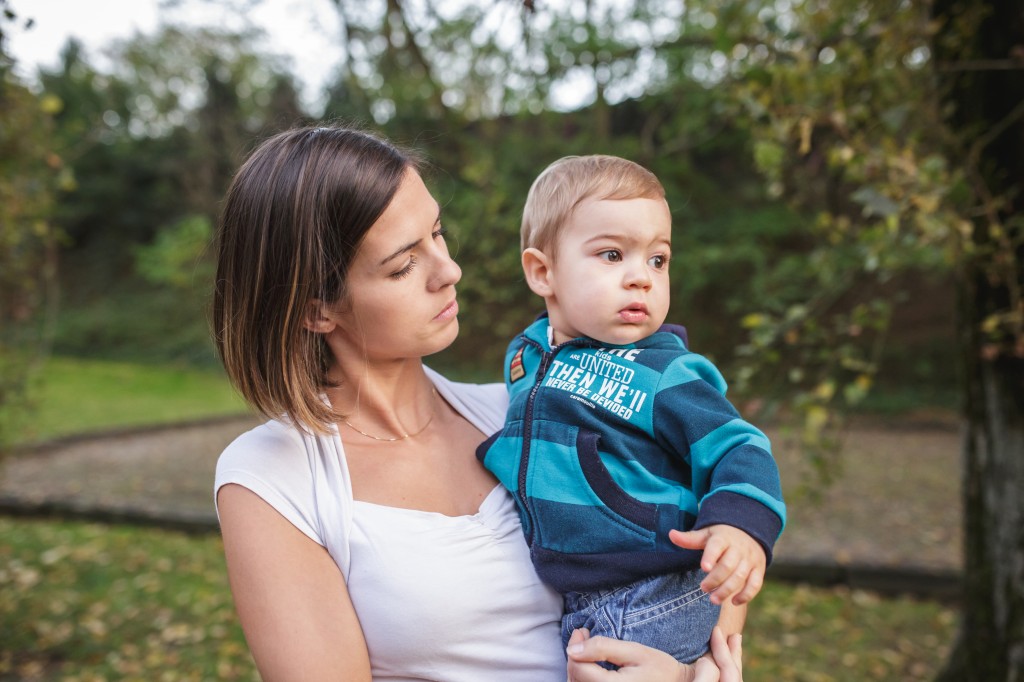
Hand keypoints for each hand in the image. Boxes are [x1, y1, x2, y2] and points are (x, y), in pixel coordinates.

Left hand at [565, 626, 742, 681]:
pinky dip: (584, 678)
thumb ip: (602, 648)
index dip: (575, 646)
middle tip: (583, 635)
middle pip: (574, 678)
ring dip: (577, 667)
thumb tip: (573, 647)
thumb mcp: (635, 651)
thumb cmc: (660, 669)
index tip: (582, 630)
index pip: (578, 669)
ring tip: (587, 650)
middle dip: (575, 656)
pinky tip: (591, 667)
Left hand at [669, 525, 765, 604]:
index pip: (717, 546)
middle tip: (703, 589)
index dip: (710, 556)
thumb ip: (690, 539)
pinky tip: (734, 602)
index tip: (703, 567)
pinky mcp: (758, 569)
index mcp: (723, 538)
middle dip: (715, 579)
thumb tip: (671, 534)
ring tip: (713, 600)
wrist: (749, 531)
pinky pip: (755, 584)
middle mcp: (738, 548)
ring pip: (741, 576)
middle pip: (728, 565)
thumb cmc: (722, 537)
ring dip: (727, 590)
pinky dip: (746, 595)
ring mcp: (750, 559)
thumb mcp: (706, 534)